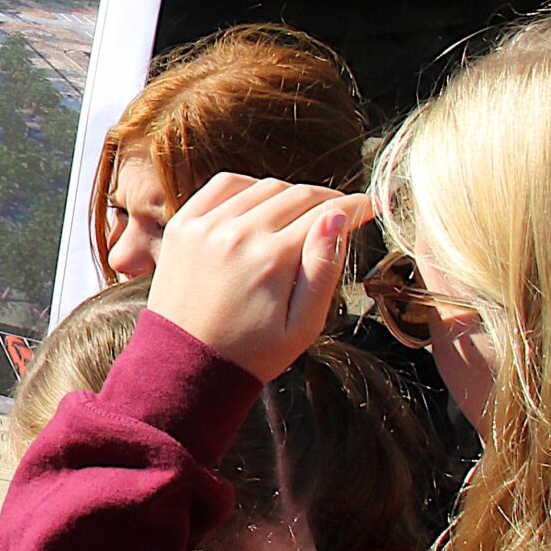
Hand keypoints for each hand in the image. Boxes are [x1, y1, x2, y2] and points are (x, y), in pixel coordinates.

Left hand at [147, 174, 371, 382]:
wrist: (184, 365)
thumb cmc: (249, 353)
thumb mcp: (303, 326)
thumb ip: (324, 270)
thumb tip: (337, 218)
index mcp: (271, 259)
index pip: (326, 214)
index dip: (354, 208)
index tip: (368, 207)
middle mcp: (237, 234)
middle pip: (297, 195)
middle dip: (327, 200)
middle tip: (338, 212)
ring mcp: (205, 226)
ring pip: (263, 186)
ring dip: (290, 193)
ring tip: (301, 214)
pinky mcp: (183, 225)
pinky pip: (223, 186)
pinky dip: (248, 186)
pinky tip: (261, 204)